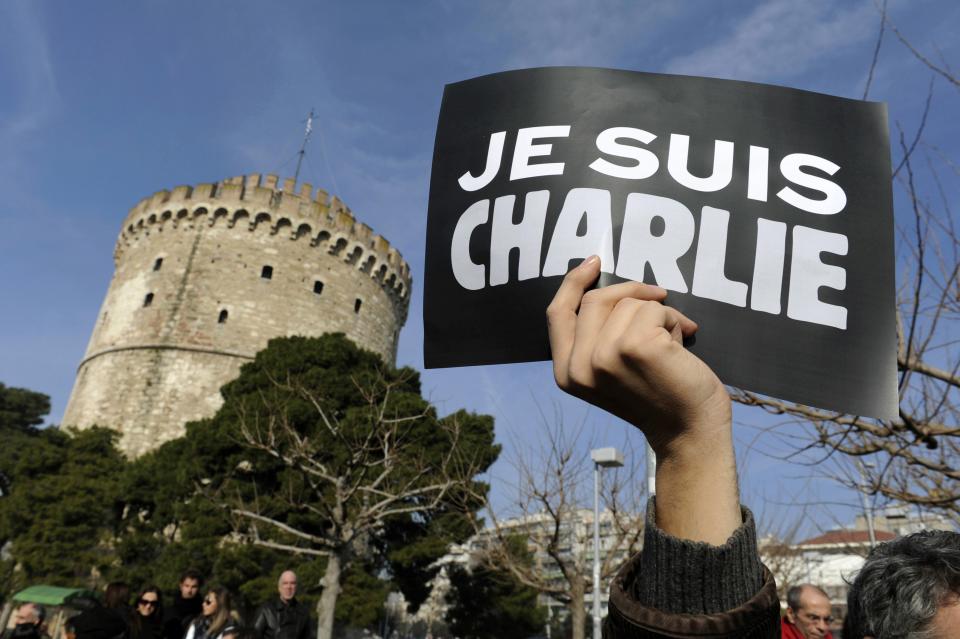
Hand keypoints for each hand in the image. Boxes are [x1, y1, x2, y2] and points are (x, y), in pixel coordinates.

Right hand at [546, 255, 740, 543]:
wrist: (689, 430)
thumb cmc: (658, 395)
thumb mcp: (612, 368)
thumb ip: (598, 337)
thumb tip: (610, 287)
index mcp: (567, 373)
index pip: (558, 314)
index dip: (573, 283)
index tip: (593, 262)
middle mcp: (579, 367)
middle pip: (596, 299)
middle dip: (632, 293)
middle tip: (660, 300)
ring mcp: (605, 356)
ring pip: (629, 303)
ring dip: (658, 312)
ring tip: (671, 341)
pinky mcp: (634, 347)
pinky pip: (653, 308)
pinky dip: (673, 318)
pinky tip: (682, 343)